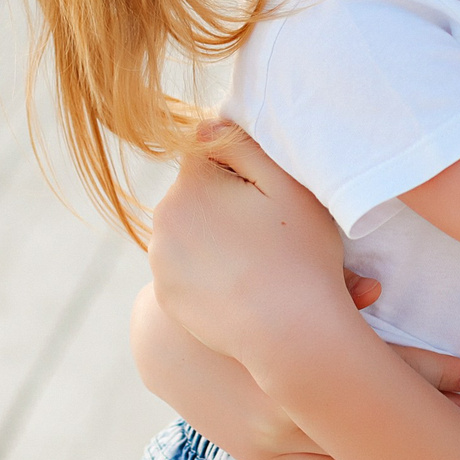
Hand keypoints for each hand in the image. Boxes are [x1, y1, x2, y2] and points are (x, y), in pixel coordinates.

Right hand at [132, 275, 459, 459]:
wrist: (158, 333)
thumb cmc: (225, 280)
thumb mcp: (276, 259)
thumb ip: (326, 272)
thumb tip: (375, 289)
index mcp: (294, 352)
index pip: (379, 369)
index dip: (433, 372)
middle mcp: (283, 404)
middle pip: (373, 417)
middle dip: (427, 411)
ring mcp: (269, 439)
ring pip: (351, 450)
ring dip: (397, 444)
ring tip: (442, 432)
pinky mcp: (257, 456)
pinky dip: (357, 456)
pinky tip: (390, 448)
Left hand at [149, 125, 370, 367]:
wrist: (290, 333)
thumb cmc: (299, 255)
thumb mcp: (287, 184)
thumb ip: (245, 145)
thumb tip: (208, 126)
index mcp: (189, 186)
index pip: (209, 155)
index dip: (244, 172)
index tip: (269, 198)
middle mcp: (162, 221)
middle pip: (197, 194)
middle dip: (226, 204)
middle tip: (270, 232)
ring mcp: (160, 263)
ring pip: (191, 231)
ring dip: (216, 237)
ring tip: (258, 261)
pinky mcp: (166, 297)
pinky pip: (187, 269)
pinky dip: (209, 272)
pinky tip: (242, 284)